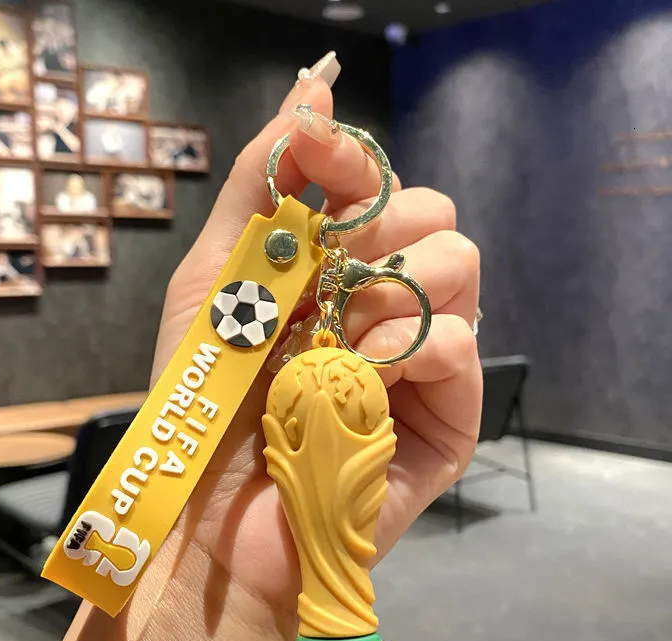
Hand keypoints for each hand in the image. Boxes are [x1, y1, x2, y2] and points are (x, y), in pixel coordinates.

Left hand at [151, 64, 480, 615]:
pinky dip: (416, 345)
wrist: (213, 519)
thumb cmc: (206, 403)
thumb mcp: (214, 280)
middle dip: (374, 234)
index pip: (380, 187)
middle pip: (432, 217)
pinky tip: (371, 374)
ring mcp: (423, 363)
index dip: (353, 160)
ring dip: (390, 290)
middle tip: (320, 285)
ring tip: (337, 343)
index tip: (317, 153)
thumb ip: (258, 185)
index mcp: (340, 274)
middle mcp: (390, 307)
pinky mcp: (447, 420)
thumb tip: (315, 89)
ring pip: (459, 267)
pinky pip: (464, 346)